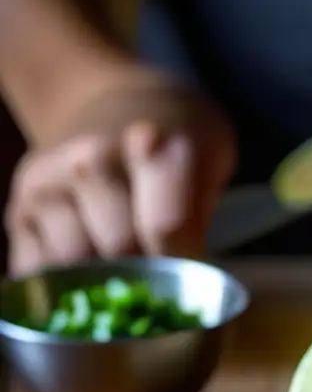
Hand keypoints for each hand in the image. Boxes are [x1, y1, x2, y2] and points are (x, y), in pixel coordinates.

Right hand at [5, 70, 235, 275]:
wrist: (116, 105)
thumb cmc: (174, 142)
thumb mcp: (211, 162)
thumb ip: (200, 217)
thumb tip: (190, 286)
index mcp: (153, 143)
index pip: (166, 225)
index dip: (185, 265)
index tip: (195, 284)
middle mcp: (91, 158)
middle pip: (120, 249)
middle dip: (148, 278)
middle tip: (164, 284)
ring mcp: (47, 183)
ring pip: (75, 265)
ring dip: (104, 284)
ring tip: (129, 277)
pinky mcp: (18, 209)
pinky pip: (37, 271)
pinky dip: (66, 287)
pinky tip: (91, 278)